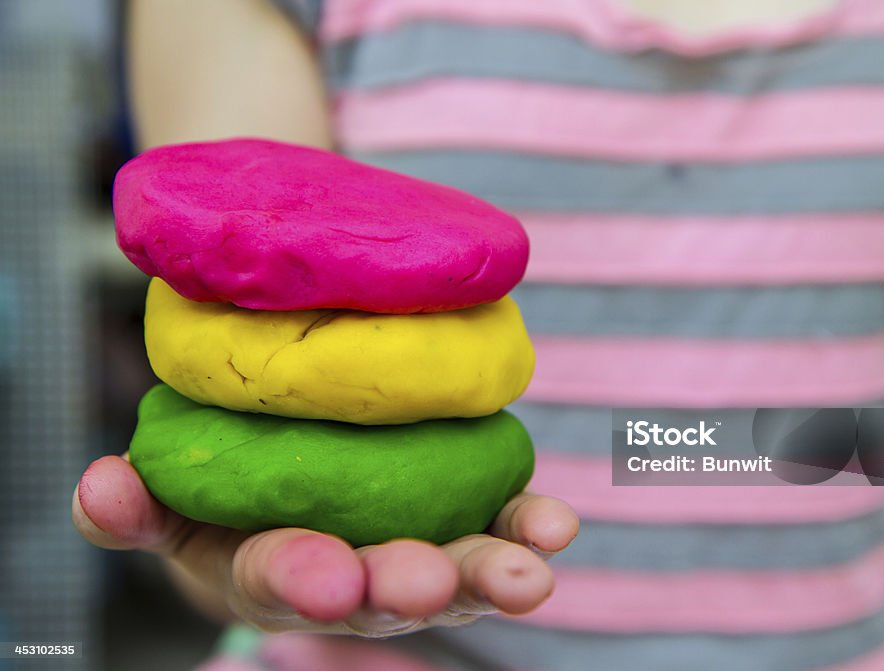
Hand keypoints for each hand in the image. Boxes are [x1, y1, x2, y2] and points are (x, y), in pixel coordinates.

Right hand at [72, 454, 577, 636]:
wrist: (303, 480)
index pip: (286, 579)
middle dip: (407, 589)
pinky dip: (528, 524)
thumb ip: (135, 508)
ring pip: (458, 568)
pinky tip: (556, 525)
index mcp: (281, 569)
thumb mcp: (174, 506)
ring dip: (492, 572)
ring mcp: (420, 547)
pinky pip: (502, 523)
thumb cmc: (231, 502)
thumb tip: (100, 486)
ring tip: (532, 573)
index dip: (301, 579)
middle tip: (430, 586)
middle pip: (384, 589)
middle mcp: (359, 573)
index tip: (323, 576)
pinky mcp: (468, 514)